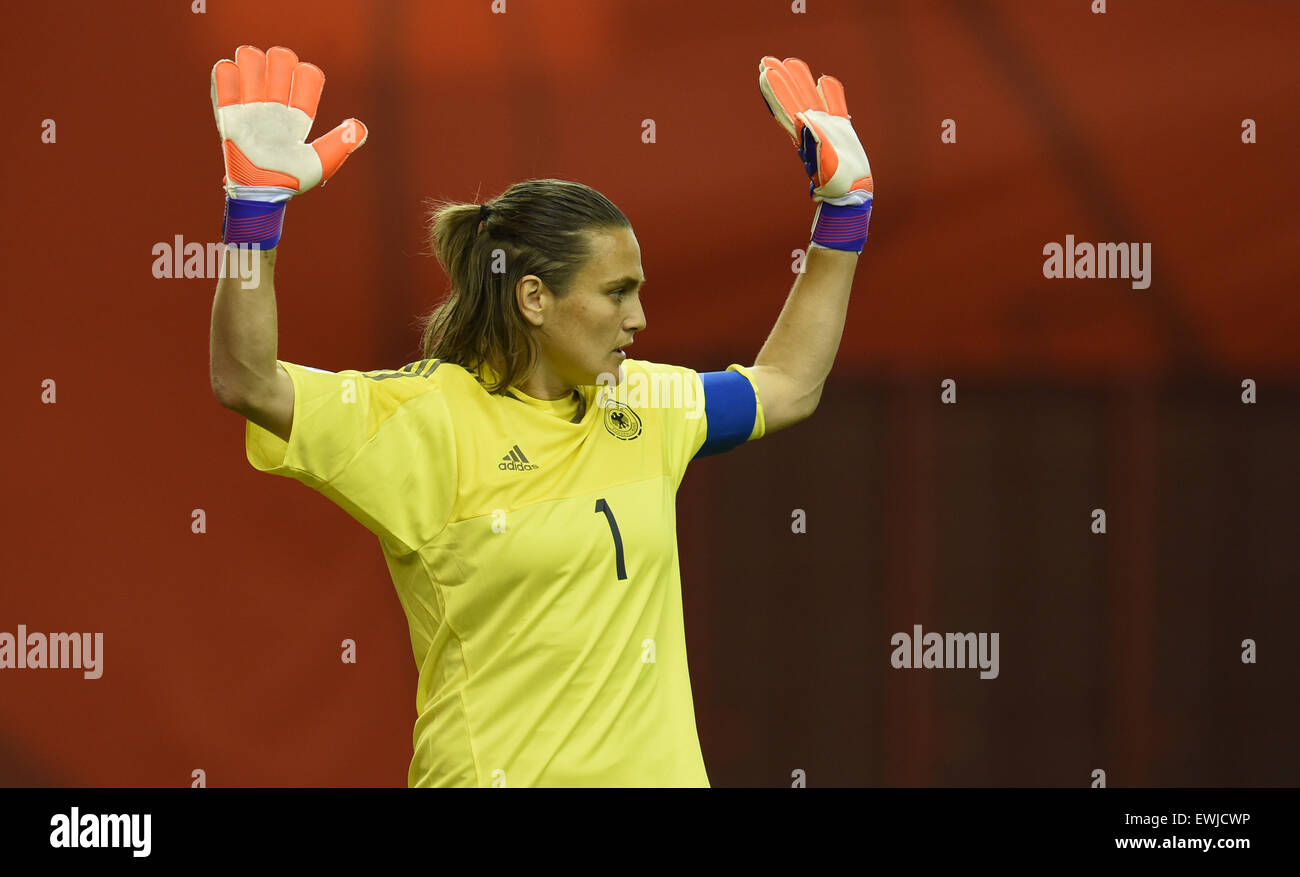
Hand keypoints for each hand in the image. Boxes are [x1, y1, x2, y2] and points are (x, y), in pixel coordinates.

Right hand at [212, 45, 366, 198]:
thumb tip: (360, 126)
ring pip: (251, 59)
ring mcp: (250, 107)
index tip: (300, 95)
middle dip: (278, 62)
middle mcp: (275, 107)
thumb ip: (342, 142)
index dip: (306, 75)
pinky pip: (224, 74)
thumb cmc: (291, 180)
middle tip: (274, 84)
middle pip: (279, 60)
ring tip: (251, 84)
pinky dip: (227, 74)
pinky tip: (235, 92)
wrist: (258, 190)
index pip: (306, 75)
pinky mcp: (227, 110)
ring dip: (251, 63)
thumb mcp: (321, 162)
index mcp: (298, 116)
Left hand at [758, 56, 871, 205]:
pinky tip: (824, 81)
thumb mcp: (824, 163)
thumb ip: (815, 140)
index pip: (785, 108)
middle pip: (793, 98)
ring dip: (802, 81)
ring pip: (812, 98)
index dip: (775, 90)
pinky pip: (836, 106)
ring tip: (792, 62)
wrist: (852, 193)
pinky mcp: (841, 130)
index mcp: (804, 135)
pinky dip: (831, 92)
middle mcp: (811, 128)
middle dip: (781, 80)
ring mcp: (826, 127)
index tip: (765, 72)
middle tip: (766, 60)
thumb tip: (800, 118)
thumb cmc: (837, 184)